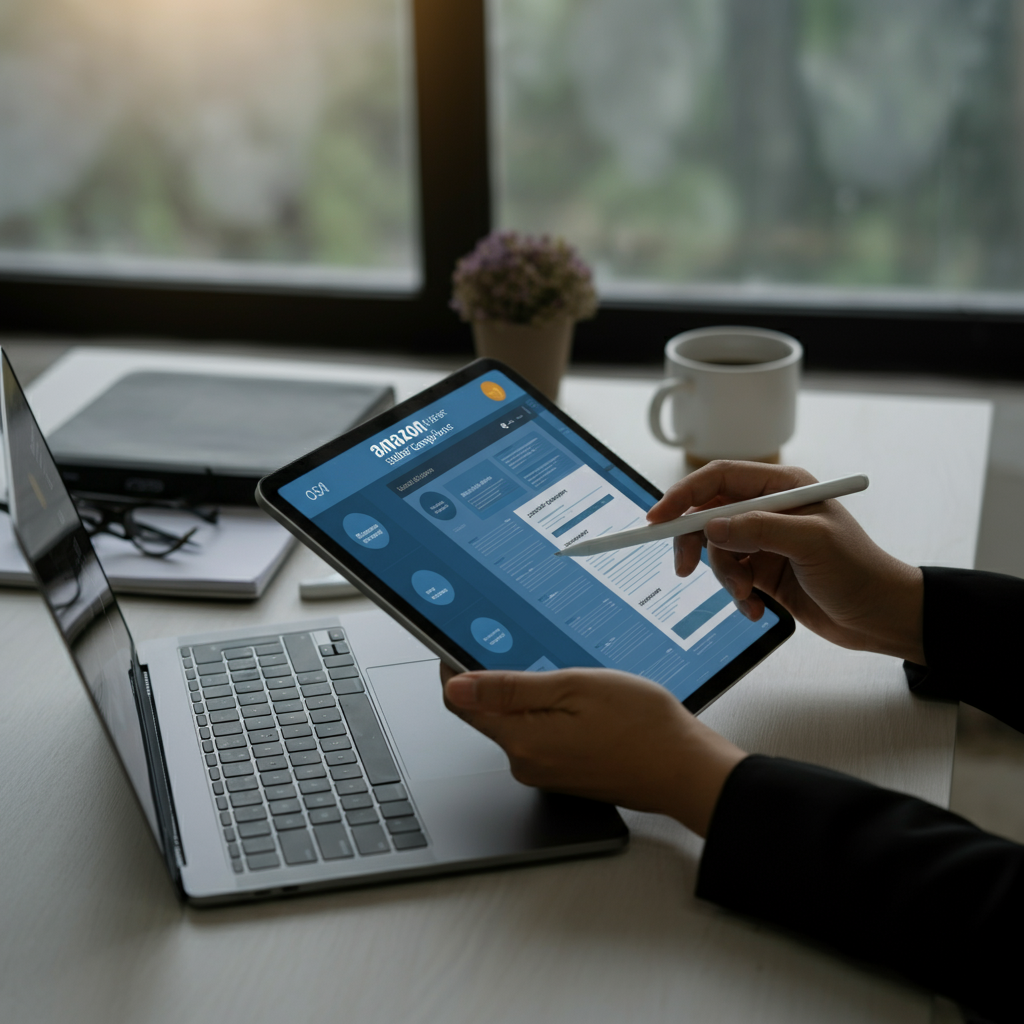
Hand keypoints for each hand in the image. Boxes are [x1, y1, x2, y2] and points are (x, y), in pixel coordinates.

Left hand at [440, 665, 745, 836]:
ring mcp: (544, 772)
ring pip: (517, 722)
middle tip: (534, 647)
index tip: (465, 640)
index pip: (461, 702)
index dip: (456, 667)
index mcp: (521, 740)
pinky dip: (550, 713)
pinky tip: (581, 701)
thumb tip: (455, 685)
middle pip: (488, 712)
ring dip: (531, 695)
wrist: (685, 769)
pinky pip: (541, 736)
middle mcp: (524, 763)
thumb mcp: (573, 688)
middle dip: (500, 678)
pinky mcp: (562, 774)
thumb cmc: (642, 726)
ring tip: (570, 675)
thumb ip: (510, 689)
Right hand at [647, 461, 924, 663]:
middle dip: (695, 544)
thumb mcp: (811, 544)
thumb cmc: (859, 571)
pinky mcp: (763, 571)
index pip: (718, 479)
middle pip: (707, 515)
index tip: (658, 519)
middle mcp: (769, 509)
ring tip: (747, 597)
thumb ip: (759, 529)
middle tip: (684, 569)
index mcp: (782, 487)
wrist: (881, 616)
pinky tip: (757, 610)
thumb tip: (710, 527)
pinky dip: (736, 596)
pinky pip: (730, 577)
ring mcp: (764, 541)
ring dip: (724, 577)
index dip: (683, 495)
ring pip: (716, 551)